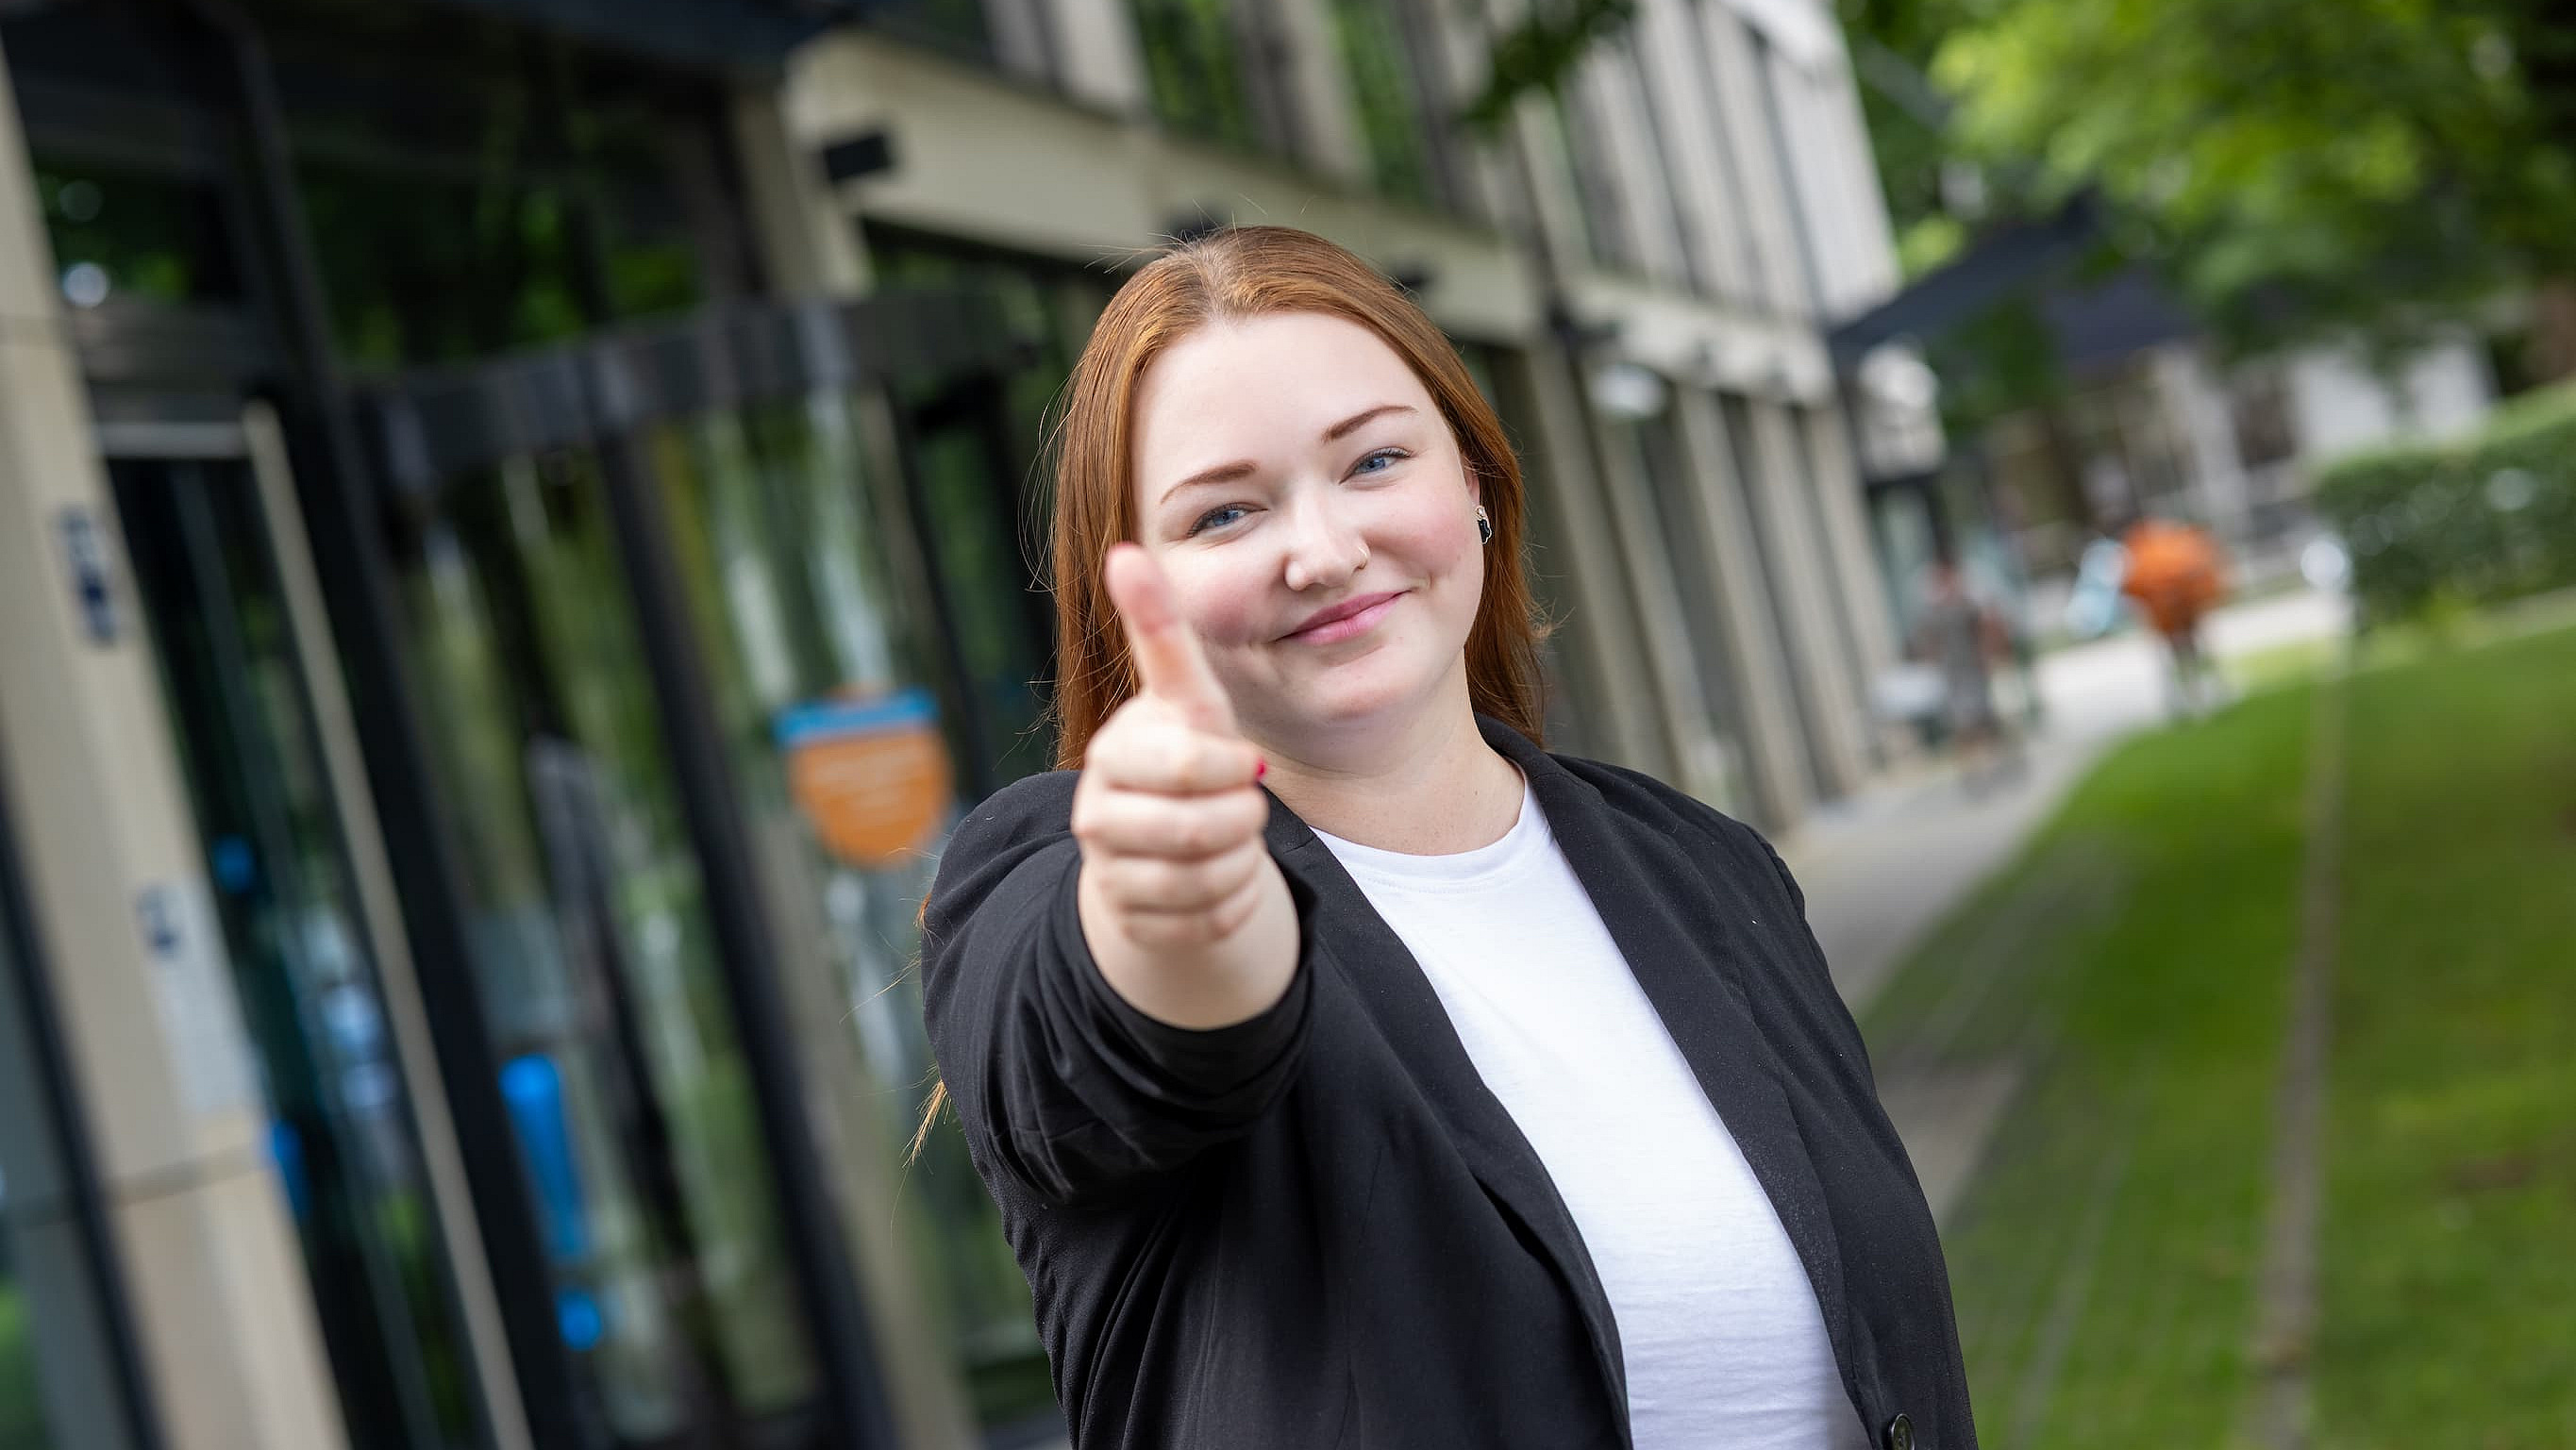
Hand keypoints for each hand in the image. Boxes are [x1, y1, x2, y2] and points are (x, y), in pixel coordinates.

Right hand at [1071, 543, 1295, 1025]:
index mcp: (1117, 747)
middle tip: (1247, 799)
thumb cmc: (1185, 754)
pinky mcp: (1127, 917)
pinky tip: (1219, 878)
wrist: (1153, 849)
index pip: (1183, 760)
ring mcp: (1107, 866)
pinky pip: (1206, 919)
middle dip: (1244, 816)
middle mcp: (1098, 805)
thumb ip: (1161, 633)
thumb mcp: (1187, 698)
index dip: (1226, 766)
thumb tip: (1124, 552)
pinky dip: (1231, 902)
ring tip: (1233, 837)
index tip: (1248, 763)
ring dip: (1241, 859)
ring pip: (1205, 876)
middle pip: (1201, 824)